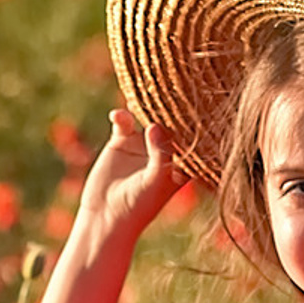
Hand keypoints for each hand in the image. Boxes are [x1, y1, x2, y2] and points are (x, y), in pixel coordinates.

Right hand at [78, 107, 186, 250]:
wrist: (106, 215)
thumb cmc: (138, 204)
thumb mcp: (154, 181)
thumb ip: (159, 154)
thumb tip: (155, 125)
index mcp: (182, 162)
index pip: (192, 137)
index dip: (194, 122)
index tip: (197, 103)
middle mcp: (165, 149)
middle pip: (171, 122)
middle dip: (172, 107)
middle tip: (172, 87)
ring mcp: (143, 143)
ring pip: (148, 116)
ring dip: (147, 107)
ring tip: (144, 97)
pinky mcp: (122, 140)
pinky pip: (123, 121)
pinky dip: (121, 115)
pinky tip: (118, 116)